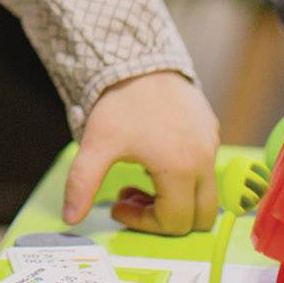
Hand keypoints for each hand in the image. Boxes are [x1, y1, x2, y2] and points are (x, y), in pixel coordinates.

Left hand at [62, 71, 220, 236]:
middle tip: (134, 196)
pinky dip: (184, 175)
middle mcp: (205, 161)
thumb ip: (82, 184)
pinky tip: (155, 154)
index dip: (144, 223)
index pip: (174, 223)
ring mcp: (212, 145)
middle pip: (199, 218)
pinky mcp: (212, 130)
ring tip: (142, 176)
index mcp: (180, 170)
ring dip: (175, 197)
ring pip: (204, 194)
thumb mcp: (96, 145)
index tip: (118, 203)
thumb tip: (71, 218)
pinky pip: (206, 167)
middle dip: (165, 217)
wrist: (140, 59)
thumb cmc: (120, 103)